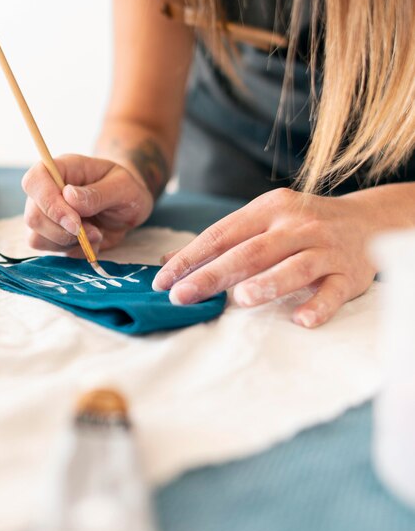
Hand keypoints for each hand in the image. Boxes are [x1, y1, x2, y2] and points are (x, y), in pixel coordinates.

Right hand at [22, 154, 153, 256]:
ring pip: (37, 237)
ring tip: (97, 233)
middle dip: (62, 231)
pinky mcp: (52, 235)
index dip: (48, 203)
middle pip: (33, 216)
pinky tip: (91, 241)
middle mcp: (47, 191)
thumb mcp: (123, 187)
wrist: (128, 206)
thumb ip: (98, 193)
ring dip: (69, 243)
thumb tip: (69, 197)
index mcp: (61, 169)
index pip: (35, 181)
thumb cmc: (125, 189)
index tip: (75, 221)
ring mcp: (46, 215)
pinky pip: (50, 251)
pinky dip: (73, 251)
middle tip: (94, 232)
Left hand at [152, 188, 378, 327]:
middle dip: (213, 275)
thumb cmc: (300, 225)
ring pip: (295, 266)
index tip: (162, 281)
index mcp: (268, 209)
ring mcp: (326, 248)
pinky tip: (301, 320)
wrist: (368, 221)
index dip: (190, 258)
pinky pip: (334, 291)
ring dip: (269, 283)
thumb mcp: (261, 221)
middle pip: (250, 252)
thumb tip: (169, 261)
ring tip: (241, 299)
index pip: (221, 234)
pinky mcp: (351, 273)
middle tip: (182, 296)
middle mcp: (296, 225)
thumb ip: (220, 240)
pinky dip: (319, 305)